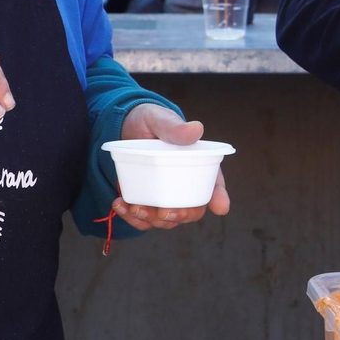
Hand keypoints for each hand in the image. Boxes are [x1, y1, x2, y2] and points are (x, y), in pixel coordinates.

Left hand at [109, 105, 230, 230]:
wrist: (124, 127)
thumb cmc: (150, 120)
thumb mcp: (160, 119)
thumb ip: (174, 127)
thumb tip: (196, 129)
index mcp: (197, 163)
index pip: (214, 183)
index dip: (219, 197)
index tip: (220, 207)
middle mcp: (184, 183)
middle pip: (192, 209)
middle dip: (181, 216)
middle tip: (164, 212)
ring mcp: (165, 195)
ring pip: (166, 219)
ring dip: (151, 220)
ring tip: (134, 207)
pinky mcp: (147, 201)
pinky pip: (143, 219)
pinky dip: (132, 218)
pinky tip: (120, 205)